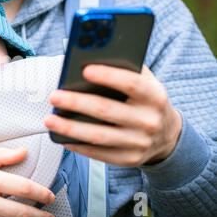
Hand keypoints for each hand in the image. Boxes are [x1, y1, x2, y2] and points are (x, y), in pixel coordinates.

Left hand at [44, 65, 182, 166]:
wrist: (167, 136)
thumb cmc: (145, 101)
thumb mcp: (145, 82)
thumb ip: (126, 69)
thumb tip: (91, 57)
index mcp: (154, 96)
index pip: (131, 84)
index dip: (108, 76)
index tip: (84, 69)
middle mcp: (149, 120)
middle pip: (106, 110)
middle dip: (77, 102)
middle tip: (54, 96)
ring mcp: (139, 142)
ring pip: (98, 136)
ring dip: (70, 128)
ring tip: (49, 120)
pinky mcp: (129, 159)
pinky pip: (99, 154)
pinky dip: (78, 145)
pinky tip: (62, 138)